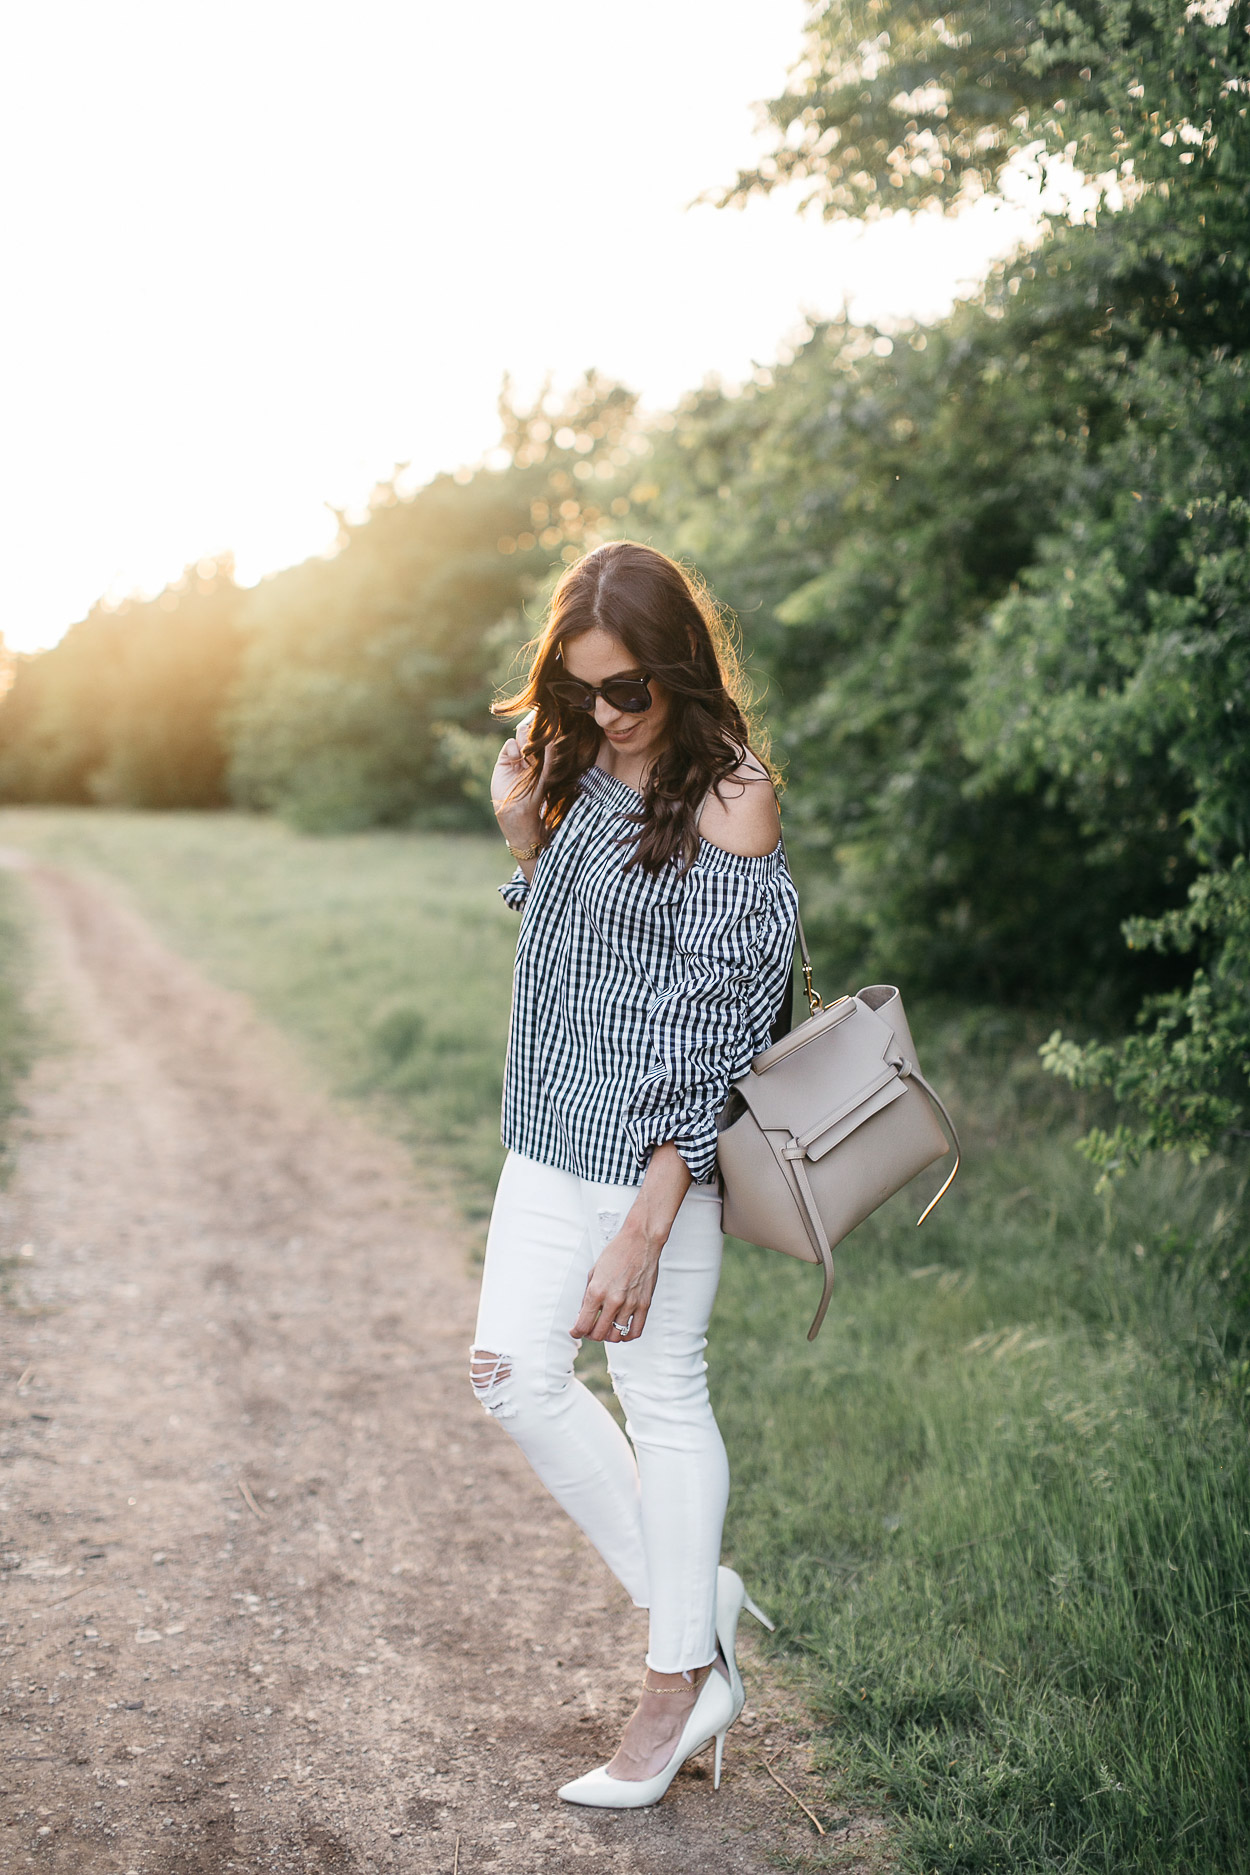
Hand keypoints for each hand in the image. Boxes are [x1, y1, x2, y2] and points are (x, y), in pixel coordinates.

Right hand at [490, 712, 549, 851]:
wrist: (517, 811)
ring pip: (521, 734)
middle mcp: (531, 755)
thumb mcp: (547, 775)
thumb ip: (549, 756)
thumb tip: (554, 738)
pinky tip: (516, 758)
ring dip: (524, 739)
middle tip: (536, 745)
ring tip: (527, 754)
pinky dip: (513, 747)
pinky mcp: (505, 759)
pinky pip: (509, 743)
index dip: (546, 733)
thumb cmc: (536, 796)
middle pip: (533, 731)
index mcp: (544, 757)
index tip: (549, 734)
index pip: (546, 737)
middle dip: (535, 734)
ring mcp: (518, 756)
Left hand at [572, 1223, 662, 1343]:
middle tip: (589, 1329)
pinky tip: (622, 1330)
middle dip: (590, 1335)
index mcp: (597, 1291)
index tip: (575, 1331)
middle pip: (598, 1334)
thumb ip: (587, 1295)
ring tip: (605, 1328)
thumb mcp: (594, 1272)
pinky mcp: (644, 1304)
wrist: (641, 1241)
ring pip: (616, 1336)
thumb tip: (583, 1314)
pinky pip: (635, 1331)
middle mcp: (613, 1300)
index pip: (583, 1325)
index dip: (576, 1332)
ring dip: (607, 1335)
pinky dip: (626, 1336)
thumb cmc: (617, 1252)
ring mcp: (630, 1304)